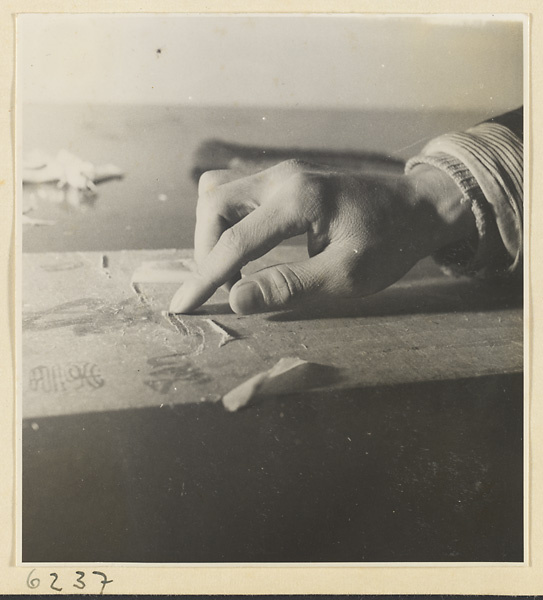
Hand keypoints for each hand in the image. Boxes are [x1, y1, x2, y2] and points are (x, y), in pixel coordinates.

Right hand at [169, 160, 475, 313]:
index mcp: (298, 200)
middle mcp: (282, 177)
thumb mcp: (346, 275)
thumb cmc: (389, 244)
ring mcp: (282, 173)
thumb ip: (290, 286)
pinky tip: (245, 246)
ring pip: (220, 193)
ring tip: (233, 269)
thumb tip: (236, 299)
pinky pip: (237, 192)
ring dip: (214, 233)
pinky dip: (228, 221)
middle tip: (224, 287)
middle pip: (214, 204)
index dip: (204, 278)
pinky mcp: (284, 178)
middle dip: (206, 250)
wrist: (417, 208)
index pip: (234, 241)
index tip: (181, 307)